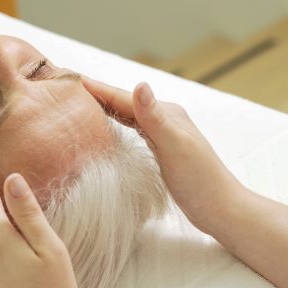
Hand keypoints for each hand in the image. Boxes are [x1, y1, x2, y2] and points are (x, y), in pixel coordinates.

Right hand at [81, 78, 246, 236]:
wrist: (220, 209)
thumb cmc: (199, 180)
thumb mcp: (174, 146)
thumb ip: (154, 118)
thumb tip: (140, 84)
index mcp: (166, 113)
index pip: (124, 97)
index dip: (97, 88)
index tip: (69, 79)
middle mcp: (163, 119)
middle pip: (123, 103)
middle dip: (97, 94)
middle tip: (67, 88)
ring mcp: (162, 135)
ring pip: (126, 116)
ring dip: (104, 108)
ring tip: (79, 103)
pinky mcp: (161, 151)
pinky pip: (131, 131)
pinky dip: (114, 125)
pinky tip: (104, 129)